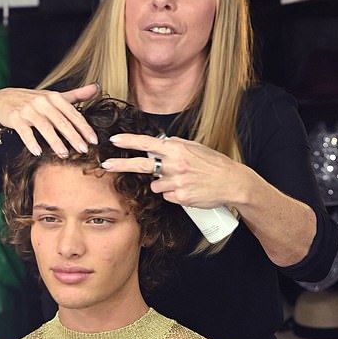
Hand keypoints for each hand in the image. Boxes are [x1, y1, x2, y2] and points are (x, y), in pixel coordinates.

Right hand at [0, 82, 99, 156]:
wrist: (2, 100)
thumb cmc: (32, 101)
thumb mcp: (54, 96)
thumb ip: (76, 95)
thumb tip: (97, 87)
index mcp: (54, 97)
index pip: (73, 113)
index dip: (84, 127)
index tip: (94, 141)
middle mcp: (42, 102)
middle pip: (61, 121)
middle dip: (73, 136)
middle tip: (84, 150)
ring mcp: (28, 110)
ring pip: (45, 127)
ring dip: (55, 142)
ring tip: (64, 154)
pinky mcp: (15, 118)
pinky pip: (25, 132)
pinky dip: (31, 142)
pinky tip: (38, 153)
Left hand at [103, 132, 246, 209]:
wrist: (231, 182)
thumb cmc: (213, 164)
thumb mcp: (195, 148)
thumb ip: (175, 146)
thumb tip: (159, 144)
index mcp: (177, 149)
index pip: (148, 143)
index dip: (129, 142)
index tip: (114, 141)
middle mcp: (175, 164)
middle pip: (141, 165)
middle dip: (121, 165)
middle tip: (105, 165)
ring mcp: (177, 182)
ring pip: (155, 185)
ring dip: (162, 184)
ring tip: (182, 181)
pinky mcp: (181, 197)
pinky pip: (167, 196)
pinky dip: (173, 194)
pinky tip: (187, 190)